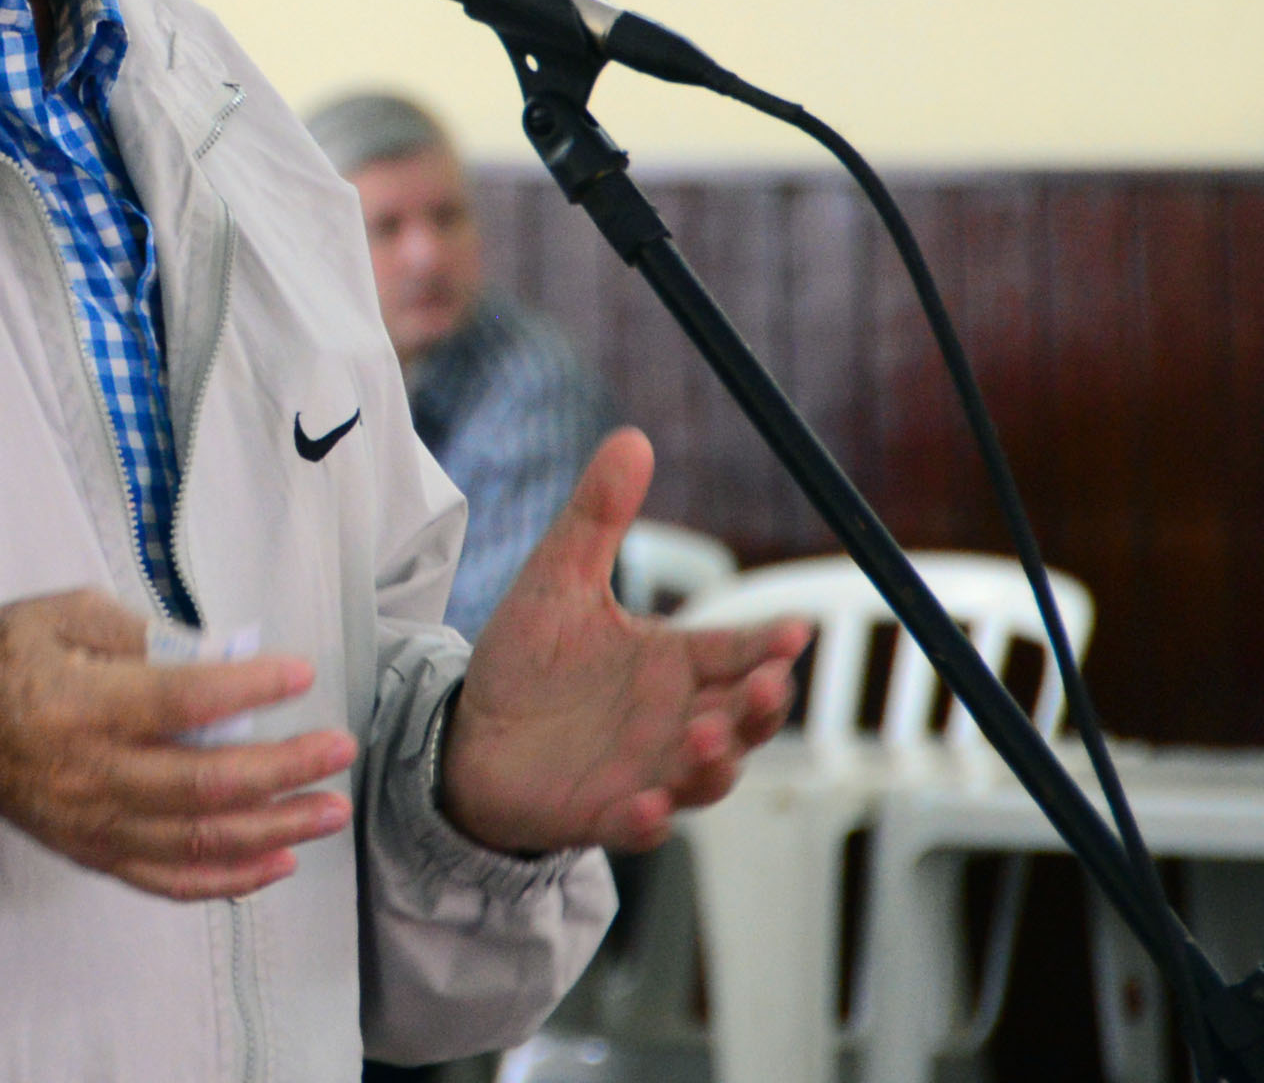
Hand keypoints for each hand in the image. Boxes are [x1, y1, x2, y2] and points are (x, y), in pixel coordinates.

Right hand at [0, 588, 358, 900]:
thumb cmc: (4, 654)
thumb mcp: (65, 613)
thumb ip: (142, 632)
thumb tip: (220, 655)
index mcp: (83, 704)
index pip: (183, 701)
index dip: (249, 688)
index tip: (300, 672)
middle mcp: (92, 773)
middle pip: (206, 783)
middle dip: (285, 770)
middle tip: (339, 750)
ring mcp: (93, 823)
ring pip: (199, 842)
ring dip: (274, 831)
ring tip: (328, 811)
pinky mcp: (92, 853)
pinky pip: (168, 880)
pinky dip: (227, 880)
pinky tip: (277, 864)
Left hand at [440, 429, 807, 854]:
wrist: (470, 732)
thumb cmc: (529, 661)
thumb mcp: (557, 579)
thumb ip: (597, 517)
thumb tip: (631, 437)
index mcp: (674, 663)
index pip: (735, 650)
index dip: (766, 643)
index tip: (793, 631)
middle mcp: (675, 720)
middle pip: (745, 718)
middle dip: (763, 706)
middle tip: (767, 685)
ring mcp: (648, 771)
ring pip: (708, 776)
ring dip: (716, 761)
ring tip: (707, 736)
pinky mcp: (606, 814)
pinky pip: (641, 825)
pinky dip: (649, 819)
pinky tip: (646, 806)